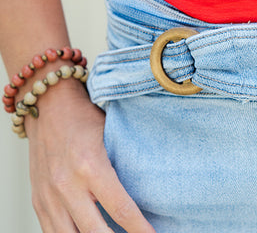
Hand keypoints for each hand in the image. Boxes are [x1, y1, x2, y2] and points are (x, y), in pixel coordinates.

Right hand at [25, 77, 155, 232]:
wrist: (47, 105)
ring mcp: (49, 197)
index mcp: (91, 166)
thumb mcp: (110, 135)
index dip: (139, 229)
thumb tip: (148, 189)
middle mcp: (67, 185)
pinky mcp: (38, 202)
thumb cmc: (84, 117)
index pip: (121, 208)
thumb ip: (123, 162)